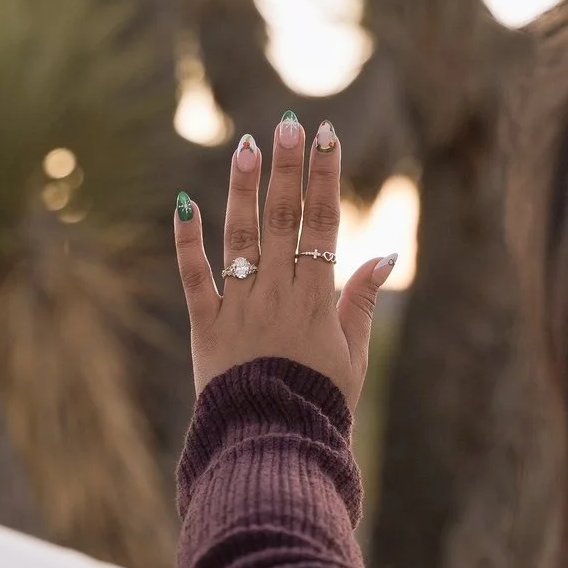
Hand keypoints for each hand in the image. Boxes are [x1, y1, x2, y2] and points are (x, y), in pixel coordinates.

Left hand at [174, 115, 397, 408]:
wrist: (273, 444)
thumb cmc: (319, 403)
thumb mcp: (352, 355)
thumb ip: (361, 301)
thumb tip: (383, 254)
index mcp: (317, 300)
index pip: (322, 225)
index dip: (325, 178)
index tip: (326, 137)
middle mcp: (277, 295)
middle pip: (283, 220)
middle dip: (287, 168)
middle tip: (288, 124)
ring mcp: (239, 307)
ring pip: (241, 238)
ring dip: (244, 189)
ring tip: (247, 145)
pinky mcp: (205, 325)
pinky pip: (194, 277)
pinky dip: (187, 241)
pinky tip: (184, 203)